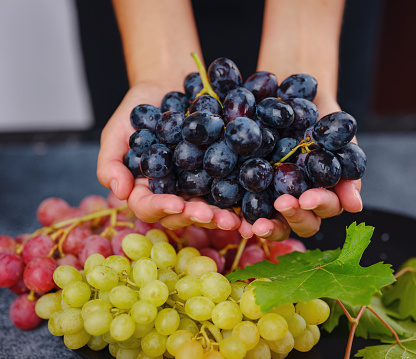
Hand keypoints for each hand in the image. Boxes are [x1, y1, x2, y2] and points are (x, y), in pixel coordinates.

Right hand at [97, 82, 240, 230]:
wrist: (169, 86)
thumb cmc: (139, 110)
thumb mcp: (117, 131)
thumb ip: (110, 162)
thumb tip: (118, 191)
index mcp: (144, 189)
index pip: (147, 207)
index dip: (161, 208)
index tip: (177, 203)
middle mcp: (170, 194)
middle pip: (181, 216)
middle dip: (196, 218)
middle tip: (213, 216)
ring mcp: (195, 188)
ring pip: (206, 211)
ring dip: (219, 218)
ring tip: (234, 220)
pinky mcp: (217, 177)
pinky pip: (227, 193)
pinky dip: (238, 203)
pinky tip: (249, 208)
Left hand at [237, 97, 362, 240]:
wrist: (290, 93)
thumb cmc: (319, 116)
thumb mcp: (336, 135)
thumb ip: (348, 167)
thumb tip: (355, 206)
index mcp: (322, 191)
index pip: (324, 208)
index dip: (318, 205)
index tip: (307, 197)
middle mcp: (298, 200)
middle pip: (300, 223)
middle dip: (293, 217)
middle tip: (283, 204)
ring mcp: (272, 197)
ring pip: (273, 223)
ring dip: (266, 227)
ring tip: (254, 226)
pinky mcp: (245, 188)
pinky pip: (241, 206)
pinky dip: (236, 215)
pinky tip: (230, 217)